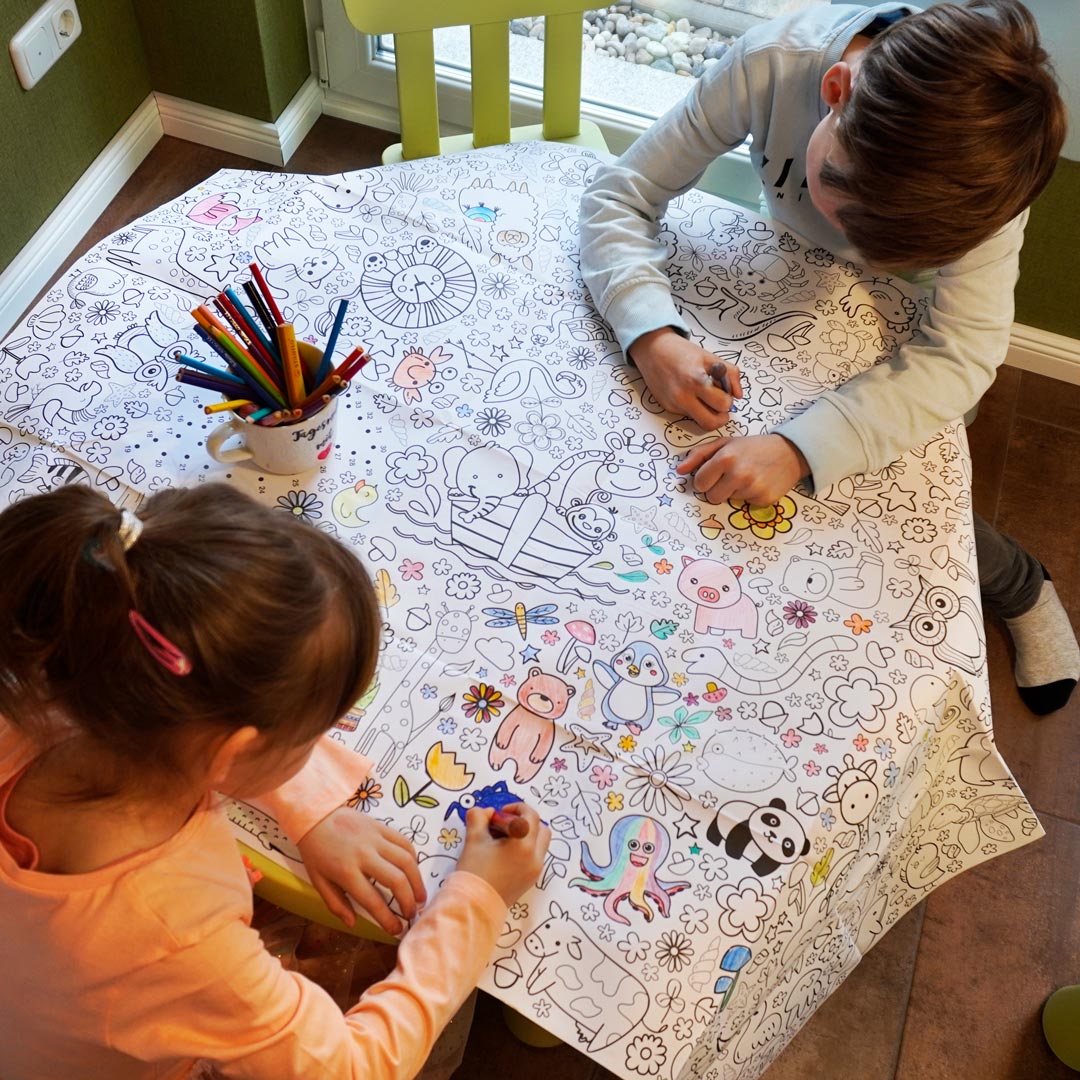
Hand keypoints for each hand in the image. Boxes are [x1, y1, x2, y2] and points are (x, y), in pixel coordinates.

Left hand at [297, 807, 426, 934]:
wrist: (315, 815)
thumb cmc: (316, 852)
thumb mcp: (318, 882)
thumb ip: (336, 904)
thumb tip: (353, 923)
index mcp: (346, 872)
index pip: (373, 900)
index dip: (387, 919)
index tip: (396, 930)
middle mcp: (365, 855)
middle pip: (397, 880)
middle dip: (408, 901)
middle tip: (412, 914)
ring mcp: (376, 838)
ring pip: (406, 861)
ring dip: (417, 881)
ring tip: (420, 897)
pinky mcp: (382, 826)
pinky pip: (404, 842)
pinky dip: (414, 858)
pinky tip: (414, 871)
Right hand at [454, 803, 549, 906]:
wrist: (474, 905)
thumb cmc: (475, 871)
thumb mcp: (474, 839)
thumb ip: (479, 817)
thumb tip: (486, 812)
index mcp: (524, 845)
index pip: (531, 815)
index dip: (516, 808)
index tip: (499, 813)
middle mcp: (535, 858)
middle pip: (541, 829)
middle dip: (525, 821)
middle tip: (505, 825)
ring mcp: (535, 871)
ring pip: (541, 844)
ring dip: (527, 835)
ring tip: (505, 840)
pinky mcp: (531, 880)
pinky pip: (536, 857)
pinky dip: (526, 849)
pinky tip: (505, 854)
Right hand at [629, 328, 742, 429]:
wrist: (654, 350)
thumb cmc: (682, 352)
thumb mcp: (710, 357)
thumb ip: (731, 374)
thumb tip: (739, 395)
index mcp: (697, 380)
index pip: (723, 405)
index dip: (728, 400)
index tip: (725, 393)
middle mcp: (683, 396)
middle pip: (711, 423)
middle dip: (720, 416)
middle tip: (720, 406)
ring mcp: (674, 404)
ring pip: (699, 422)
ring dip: (707, 415)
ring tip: (706, 400)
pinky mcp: (668, 408)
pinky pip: (687, 415)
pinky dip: (693, 409)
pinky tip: (690, 394)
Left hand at [677, 434, 808, 505]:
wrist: (790, 452)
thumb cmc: (753, 447)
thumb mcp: (725, 443)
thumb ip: (699, 455)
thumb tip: (679, 471)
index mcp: (725, 459)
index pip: (699, 483)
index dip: (704, 480)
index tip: (714, 474)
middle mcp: (738, 474)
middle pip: (712, 497)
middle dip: (717, 489)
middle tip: (730, 477)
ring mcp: (753, 488)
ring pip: (729, 501)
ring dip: (735, 492)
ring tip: (748, 476)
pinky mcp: (765, 500)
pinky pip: (746, 505)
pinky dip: (750, 496)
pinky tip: (759, 482)